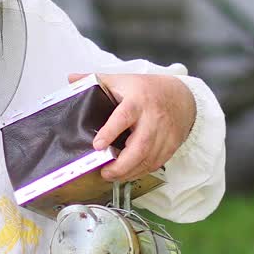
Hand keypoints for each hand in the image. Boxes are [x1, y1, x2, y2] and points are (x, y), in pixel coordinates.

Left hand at [68, 72, 196, 181]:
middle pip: (140, 145)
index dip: (110, 131)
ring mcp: (164, 133)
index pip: (124, 116)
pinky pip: (156, 163)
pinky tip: (129, 173)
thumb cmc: (148, 90)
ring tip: (113, 175)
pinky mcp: (171, 145)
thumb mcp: (122, 80)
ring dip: (130, 171)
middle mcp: (153, 118)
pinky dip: (141, 171)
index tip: (97, 145)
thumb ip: (96, 80)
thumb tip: (71, 78)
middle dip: (121, 164)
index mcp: (138, 100)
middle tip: (105, 172)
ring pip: (149, 158)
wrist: (182, 97)